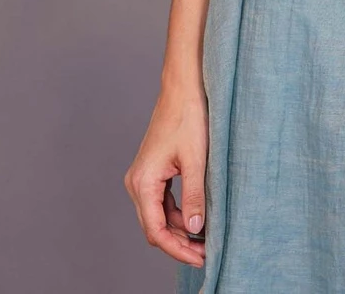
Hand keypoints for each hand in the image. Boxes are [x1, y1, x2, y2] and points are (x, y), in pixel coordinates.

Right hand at [123, 82, 209, 267]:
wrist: (183, 88)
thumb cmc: (189, 117)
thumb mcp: (196, 159)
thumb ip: (195, 195)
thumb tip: (196, 229)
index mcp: (143, 182)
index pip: (156, 231)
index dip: (177, 249)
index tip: (201, 258)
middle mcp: (137, 182)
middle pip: (155, 227)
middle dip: (180, 243)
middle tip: (207, 253)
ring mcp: (144, 177)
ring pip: (159, 215)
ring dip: (180, 229)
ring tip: (206, 239)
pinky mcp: (153, 171)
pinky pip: (163, 201)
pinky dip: (179, 212)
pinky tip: (198, 217)